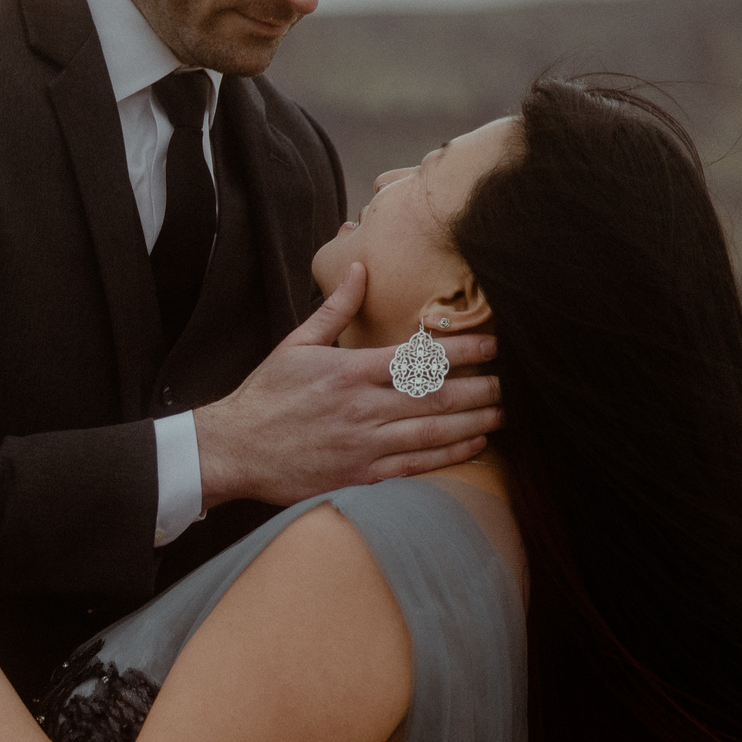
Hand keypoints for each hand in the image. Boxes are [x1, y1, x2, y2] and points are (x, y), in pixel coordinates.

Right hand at [195, 262, 502, 507]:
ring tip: (501, 412)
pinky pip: (416, 465)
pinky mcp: (361, 475)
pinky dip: (450, 456)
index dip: (463, 350)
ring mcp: (364, 444)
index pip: (419, 357)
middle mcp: (362, 407)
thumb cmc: (265, 395)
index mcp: (349, 370)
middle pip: (437, 396)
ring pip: (433, 432)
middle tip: (506, 381)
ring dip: (474, 421)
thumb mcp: (295, 344)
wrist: (235, 449)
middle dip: (479, 388)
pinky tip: (474, 444)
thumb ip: (336, 309)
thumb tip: (360, 266)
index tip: (491, 343)